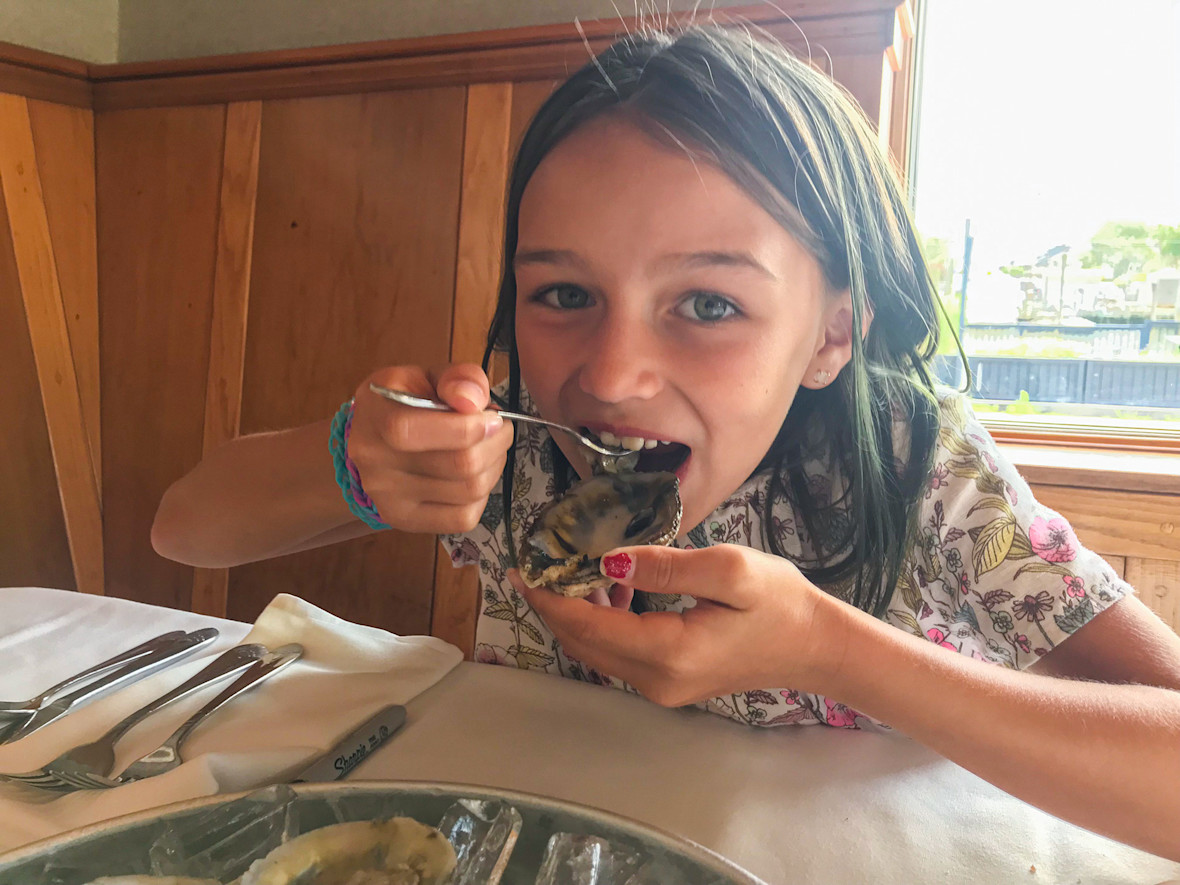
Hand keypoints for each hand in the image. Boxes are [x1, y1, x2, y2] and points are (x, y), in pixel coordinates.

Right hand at [345, 363, 513, 533]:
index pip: (412, 431)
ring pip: (469, 491)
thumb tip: (473, 401)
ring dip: (494, 466)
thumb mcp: (429, 376)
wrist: (377, 439)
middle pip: (458, 464)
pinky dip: (482, 496)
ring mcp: (388, 497)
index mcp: (375, 415)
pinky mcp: (405, 520)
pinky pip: (463, 518)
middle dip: (495, 443)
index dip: (466, 426)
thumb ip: (457, 378)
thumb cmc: (409, 401)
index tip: (492, 417)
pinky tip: (475, 476)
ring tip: (489, 448)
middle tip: (499, 429)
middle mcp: (375, 461)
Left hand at [511, 544, 845, 706]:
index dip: (549, 596)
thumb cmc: (780, 602)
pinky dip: (600, 622)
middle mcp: (656, 680)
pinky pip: (617, 652)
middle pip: (583, 642)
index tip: (522, 566)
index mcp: (669, 653)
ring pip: (596, 649)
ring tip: (563, 567)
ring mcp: (661, 687)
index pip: (588, 627)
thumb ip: (665, 565)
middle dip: (552, 602)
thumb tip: (609, 563)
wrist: (814, 645)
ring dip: (574, 611)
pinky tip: (606, 589)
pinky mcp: (667, 681)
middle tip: (532, 561)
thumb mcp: (729, 569)